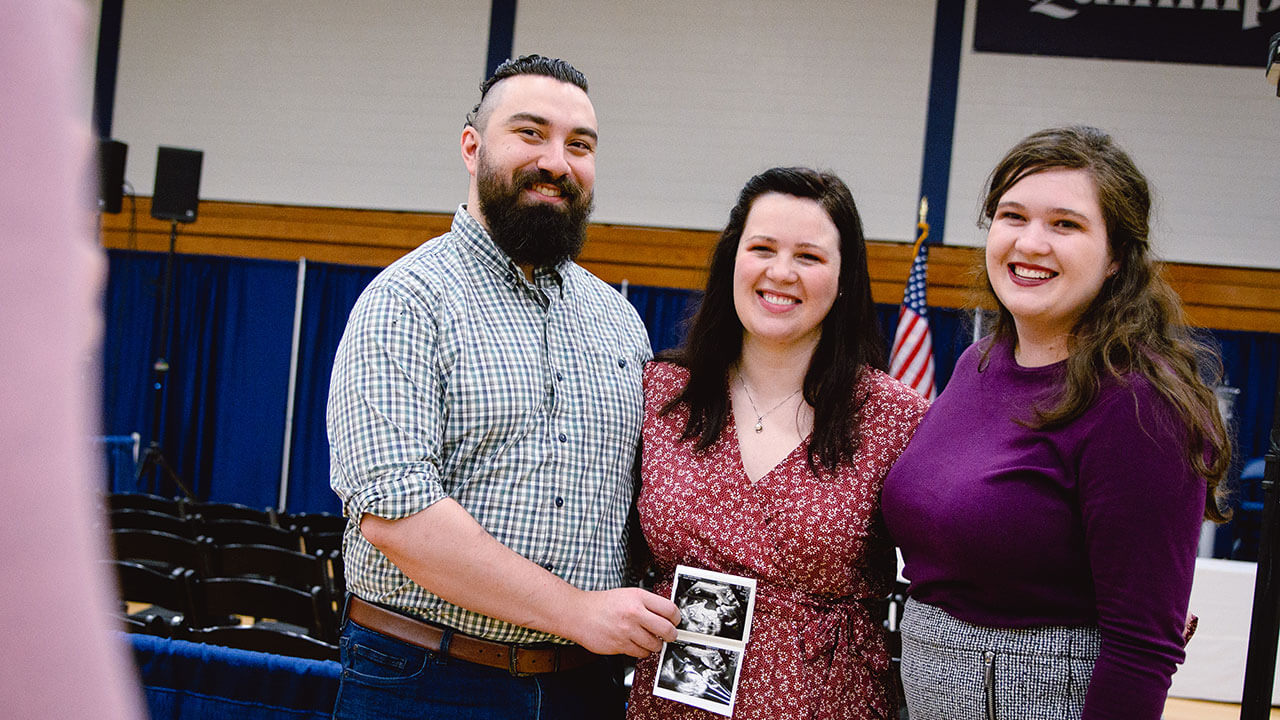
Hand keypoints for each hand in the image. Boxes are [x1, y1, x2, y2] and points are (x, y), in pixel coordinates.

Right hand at [563, 587, 679, 657]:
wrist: (578, 614)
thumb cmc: (602, 604)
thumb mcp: (627, 594)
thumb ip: (647, 603)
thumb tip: (667, 615)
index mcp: (638, 597)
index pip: (669, 609)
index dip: (676, 618)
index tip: (675, 621)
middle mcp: (634, 613)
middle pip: (667, 630)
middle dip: (671, 635)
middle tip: (669, 635)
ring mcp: (627, 631)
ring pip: (655, 645)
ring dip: (655, 645)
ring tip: (647, 638)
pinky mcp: (620, 645)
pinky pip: (641, 653)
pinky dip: (642, 651)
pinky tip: (635, 643)